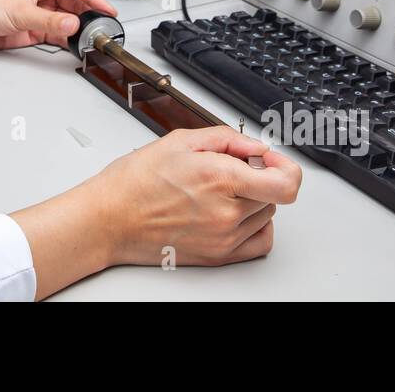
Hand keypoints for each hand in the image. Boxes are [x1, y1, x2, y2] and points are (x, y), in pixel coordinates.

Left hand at [0, 0, 117, 49]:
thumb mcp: (19, 11)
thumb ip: (48, 20)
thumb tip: (72, 24)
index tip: (106, 9)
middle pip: (75, 3)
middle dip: (87, 14)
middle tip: (100, 27)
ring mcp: (40, 11)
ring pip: (68, 19)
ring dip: (77, 28)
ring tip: (88, 37)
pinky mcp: (35, 28)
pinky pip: (57, 33)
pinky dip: (66, 39)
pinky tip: (73, 43)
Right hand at [89, 126, 301, 266]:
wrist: (109, 220)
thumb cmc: (135, 182)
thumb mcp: (179, 141)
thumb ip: (226, 139)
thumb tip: (255, 145)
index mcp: (219, 178)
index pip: (285, 182)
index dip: (285, 166)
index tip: (271, 159)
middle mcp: (226, 212)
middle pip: (274, 194)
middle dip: (259, 176)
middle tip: (231, 168)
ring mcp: (224, 238)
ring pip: (267, 215)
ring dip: (255, 199)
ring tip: (221, 190)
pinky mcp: (219, 256)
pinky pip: (260, 242)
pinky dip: (256, 226)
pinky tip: (235, 213)